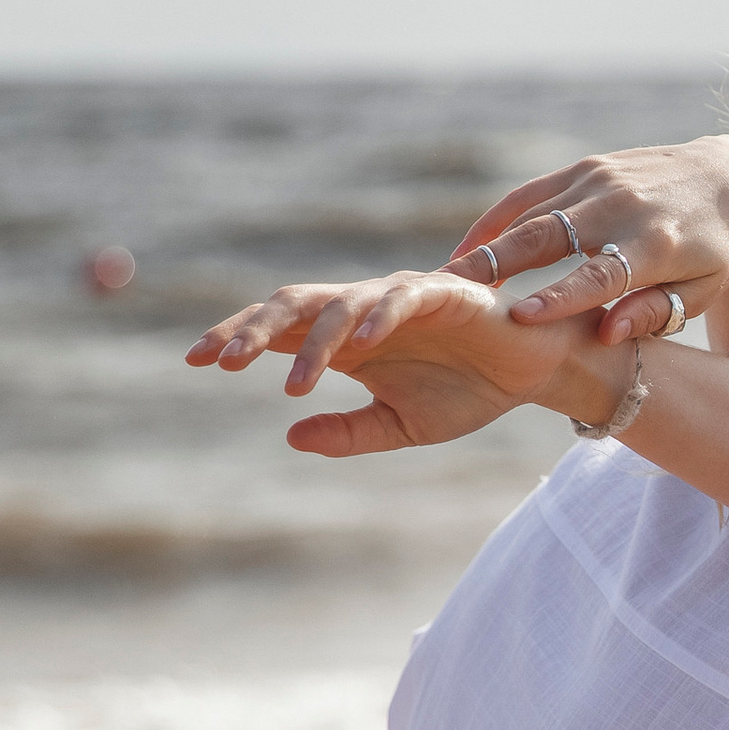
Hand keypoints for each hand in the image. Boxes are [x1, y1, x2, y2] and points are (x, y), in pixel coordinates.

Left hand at [186, 271, 596, 454]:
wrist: (534, 374)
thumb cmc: (468, 392)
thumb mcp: (401, 427)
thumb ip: (349, 434)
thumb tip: (292, 437)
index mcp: (346, 341)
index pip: (279, 330)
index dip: (236, 339)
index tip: (194, 360)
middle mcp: (363, 313)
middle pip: (293, 306)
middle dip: (252, 329)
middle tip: (218, 360)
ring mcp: (399, 298)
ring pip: (338, 305)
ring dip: (310, 344)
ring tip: (291, 385)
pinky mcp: (443, 292)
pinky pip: (401, 298)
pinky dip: (378, 318)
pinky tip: (359, 348)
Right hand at [444, 136, 728, 345]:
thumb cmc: (718, 252)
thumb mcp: (702, 291)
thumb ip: (654, 313)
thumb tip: (605, 334)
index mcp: (656, 245)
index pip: (599, 275)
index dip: (559, 297)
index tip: (519, 318)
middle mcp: (622, 207)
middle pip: (547, 236)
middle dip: (495, 265)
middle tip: (445, 293)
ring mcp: (601, 181)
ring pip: (529, 214)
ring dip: (485, 246)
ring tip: (443, 280)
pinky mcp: (587, 168)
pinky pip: (531, 195)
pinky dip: (497, 220)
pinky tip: (468, 248)